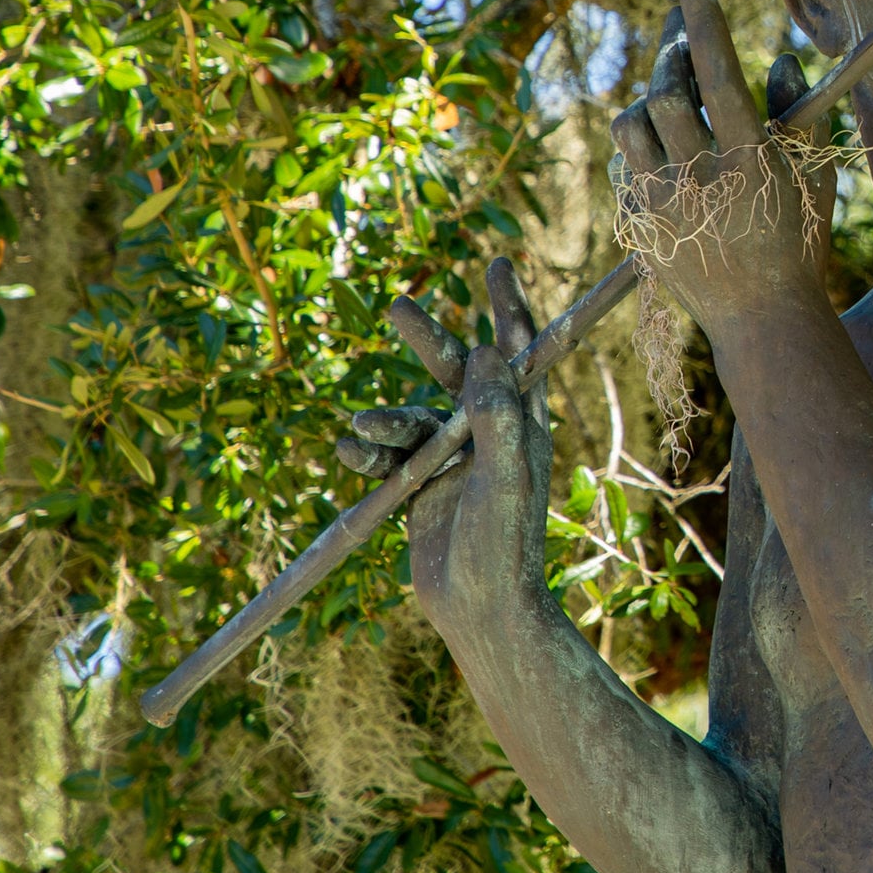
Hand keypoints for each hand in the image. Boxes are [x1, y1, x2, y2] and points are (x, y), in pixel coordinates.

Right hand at [334, 258, 553, 629]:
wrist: (481, 609)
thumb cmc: (507, 544)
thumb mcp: (507, 474)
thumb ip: (496, 413)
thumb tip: (488, 349)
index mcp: (521, 424)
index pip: (518, 352)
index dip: (508, 307)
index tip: (495, 263)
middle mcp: (487, 434)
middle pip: (454, 370)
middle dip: (425, 338)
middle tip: (395, 304)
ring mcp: (451, 460)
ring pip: (410, 418)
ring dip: (383, 420)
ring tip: (360, 431)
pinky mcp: (419, 488)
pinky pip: (387, 456)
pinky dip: (368, 453)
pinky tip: (351, 454)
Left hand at [611, 0, 834, 329]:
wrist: (763, 319)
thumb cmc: (800, 242)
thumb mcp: (816, 177)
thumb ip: (800, 115)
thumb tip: (780, 59)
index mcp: (750, 160)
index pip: (720, 74)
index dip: (704, 24)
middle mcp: (701, 179)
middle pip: (666, 92)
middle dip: (673, 56)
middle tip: (683, 41)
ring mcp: (664, 204)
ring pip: (631, 124)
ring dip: (648, 99)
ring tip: (672, 95)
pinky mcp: (641, 225)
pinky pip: (621, 166)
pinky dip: (637, 143)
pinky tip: (659, 143)